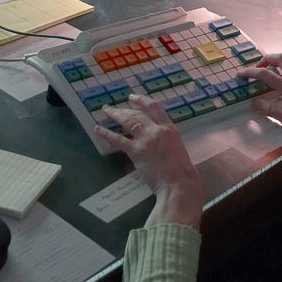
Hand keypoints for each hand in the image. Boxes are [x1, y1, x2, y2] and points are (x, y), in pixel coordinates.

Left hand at [94, 94, 201, 228]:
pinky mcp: (136, 151)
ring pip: (128, 121)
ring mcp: (146, 140)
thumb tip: (157, 141)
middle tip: (114, 108)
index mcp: (170, 129)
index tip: (133, 97)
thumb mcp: (178, 149)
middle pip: (138, 114)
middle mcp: (157, 130)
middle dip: (125, 109)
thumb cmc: (183, 172)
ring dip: (115, 114)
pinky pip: (118, 140)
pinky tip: (98, 129)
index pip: (154, 108)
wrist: (179, 184)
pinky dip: (106, 134)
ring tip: (106, 110)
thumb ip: (167, 141)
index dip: (142, 100)